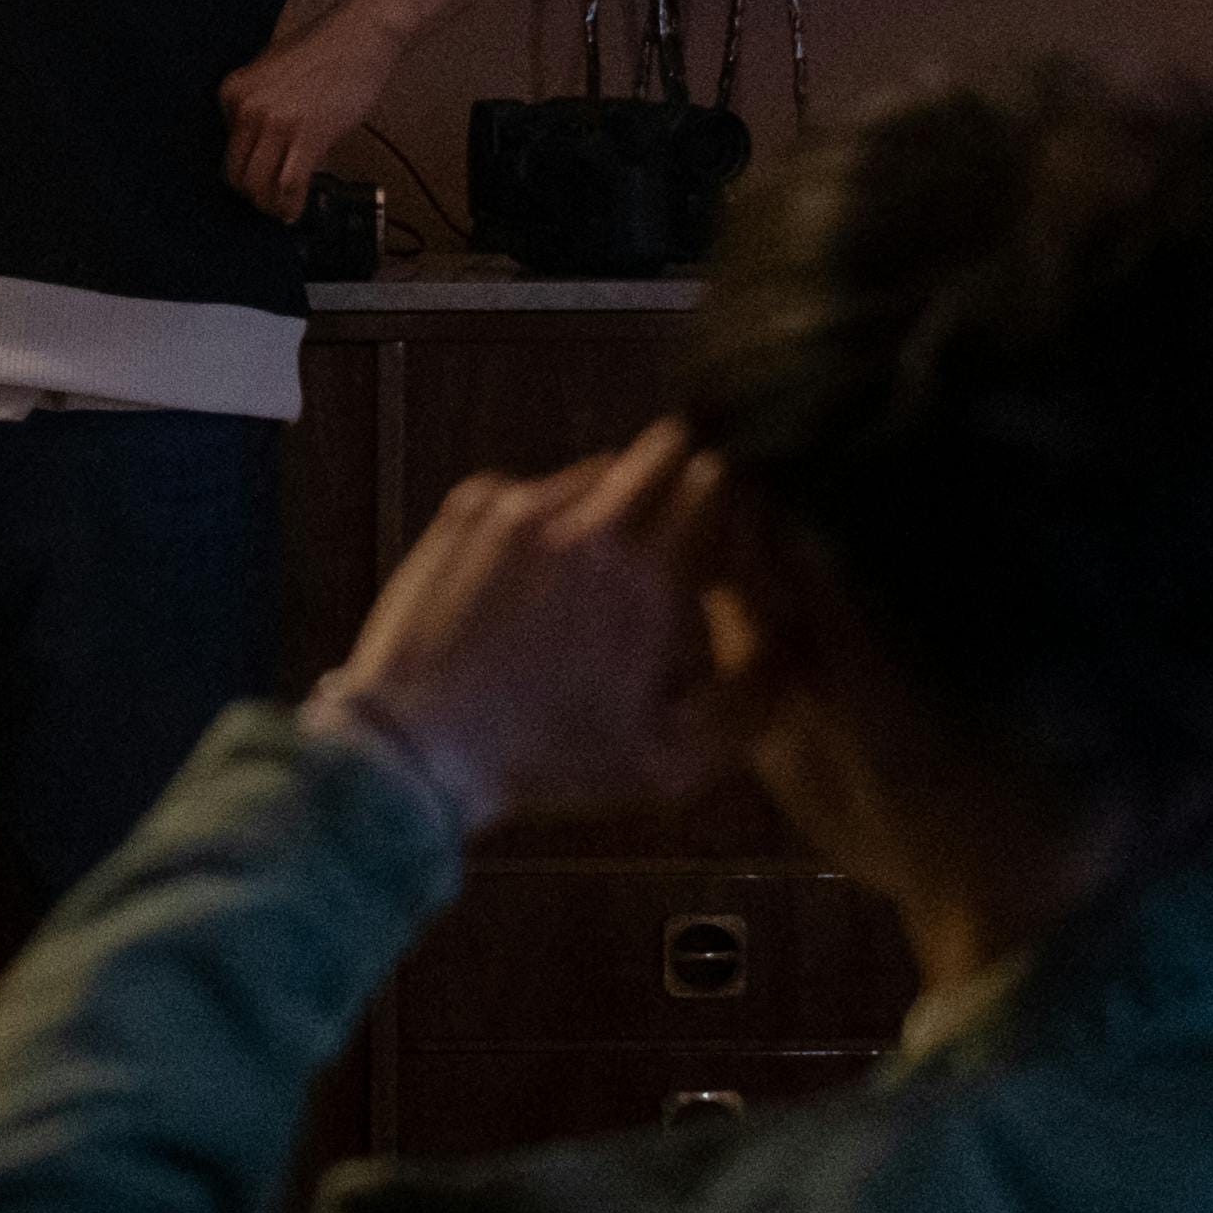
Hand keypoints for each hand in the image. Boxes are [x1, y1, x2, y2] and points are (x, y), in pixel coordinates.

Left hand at [213, 3, 404, 222]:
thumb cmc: (324, 50)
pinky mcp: (308, 135)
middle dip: (252, 195)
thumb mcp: (270, 73)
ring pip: (259, 185)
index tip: (258, 181)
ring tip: (281, 211)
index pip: (226, 149)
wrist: (361, 34)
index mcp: (233, 92)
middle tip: (268, 203)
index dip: (243, 171)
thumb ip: (258, 106)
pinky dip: (290, 206)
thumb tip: (258, 147)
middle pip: (236, 173)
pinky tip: (294, 212)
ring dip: (270, 206)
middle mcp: (247, 108)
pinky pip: (289, 185)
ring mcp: (276, 123)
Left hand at [314, 427, 722, 833]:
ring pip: (601, 471)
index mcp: (649, 579)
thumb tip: (797, 641)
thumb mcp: (672, 763)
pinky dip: (549, 521)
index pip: (721, 480)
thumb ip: (754, 698)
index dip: (736, 500)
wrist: (415, 749)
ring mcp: (523, 507)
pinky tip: (534, 586)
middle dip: (683, 481)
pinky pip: (536, 488)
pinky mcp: (472, 505)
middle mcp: (589, 527)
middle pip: (667, 449)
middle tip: (677, 536)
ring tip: (594, 582)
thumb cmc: (547, 763)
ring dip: (614, 508)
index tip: (731, 533)